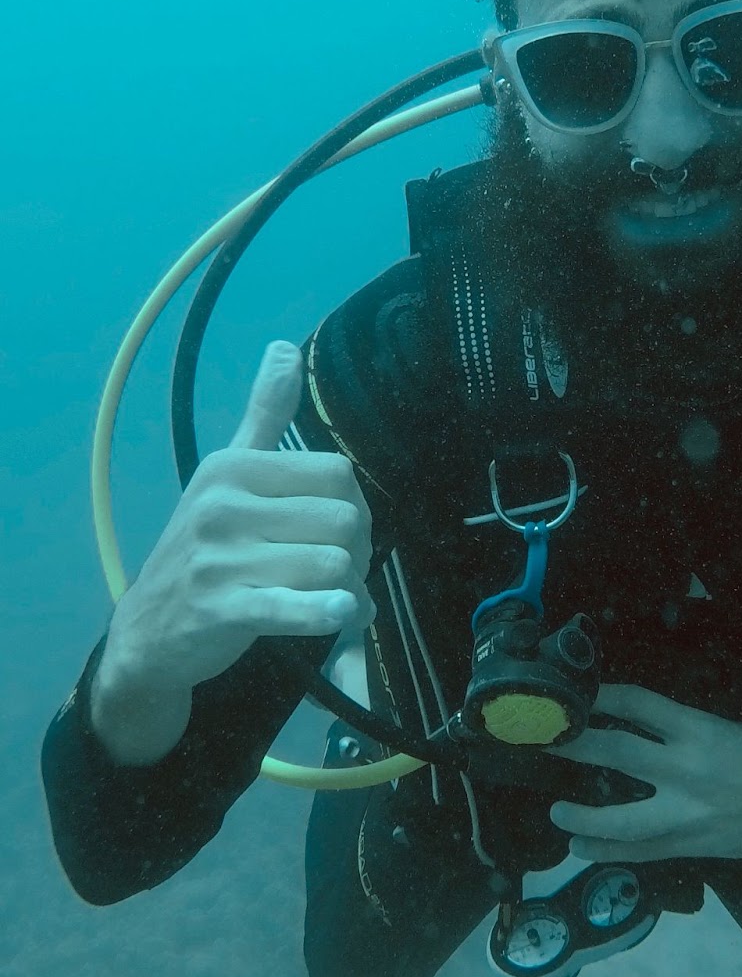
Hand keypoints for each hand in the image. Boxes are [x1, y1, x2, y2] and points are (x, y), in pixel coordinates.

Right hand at [92, 341, 373, 762]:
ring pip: (333, 565)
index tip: (339, 534)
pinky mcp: (220, 608)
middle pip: (344, 521)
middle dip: (358, 555)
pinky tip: (340, 616)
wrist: (148, 629)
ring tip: (337, 605)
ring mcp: (218, 558)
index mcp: (233, 467)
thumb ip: (263, 414)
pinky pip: (293, 606)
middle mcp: (223, 504)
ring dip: (350, 594)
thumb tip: (284, 346)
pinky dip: (326, 613)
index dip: (354, 508)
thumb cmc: (204, 548)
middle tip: (342, 576)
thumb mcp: (227, 474)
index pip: (338, 474)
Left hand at [548, 684, 741, 860]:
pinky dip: (610, 850)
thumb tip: (639, 727)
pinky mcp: (695, 845)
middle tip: (541, 739)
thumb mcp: (731, 728)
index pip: (637, 705)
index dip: (602, 698)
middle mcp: (688, 769)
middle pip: (616, 753)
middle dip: (574, 746)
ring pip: (622, 819)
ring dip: (582, 816)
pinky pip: (643, 851)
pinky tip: (582, 848)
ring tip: (556, 812)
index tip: (577, 694)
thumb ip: (686, 732)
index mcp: (700, 731)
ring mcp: (689, 813)